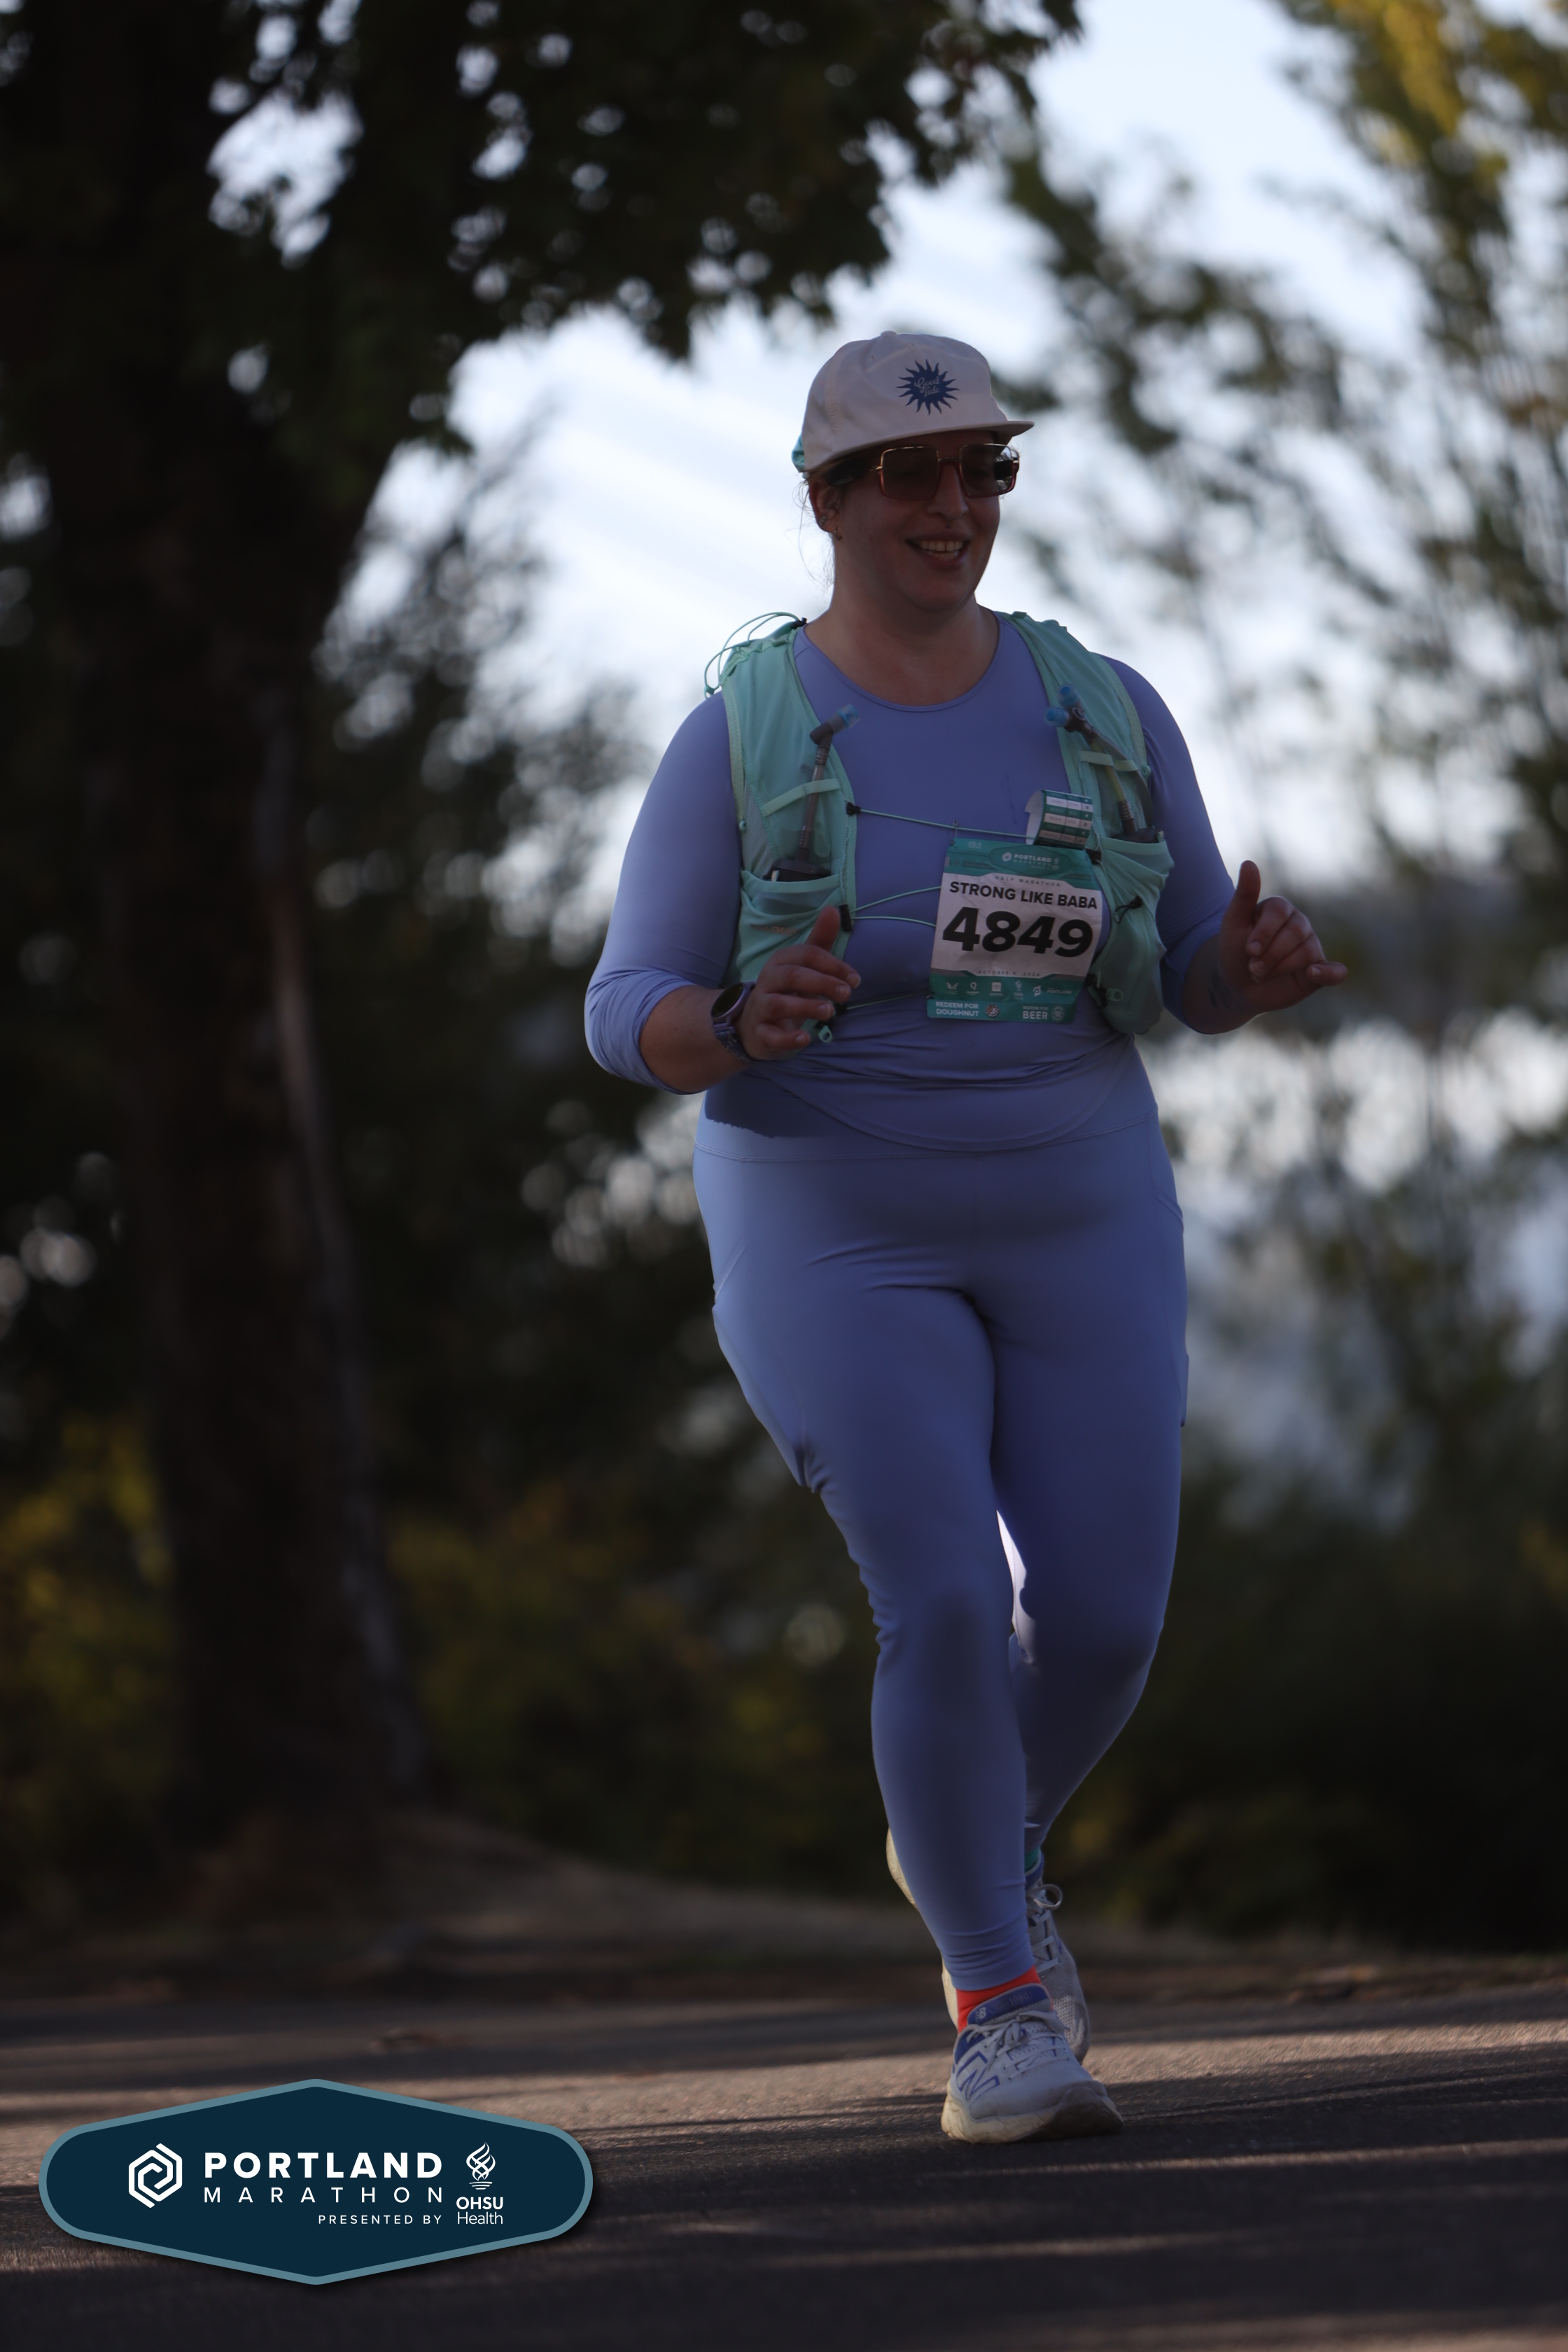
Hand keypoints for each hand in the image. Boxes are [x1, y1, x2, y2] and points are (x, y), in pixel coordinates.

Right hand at [737, 904, 860, 1057]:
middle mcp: (767, 981)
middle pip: (792, 975)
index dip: (832, 965)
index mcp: (781, 962)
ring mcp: (761, 1007)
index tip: (855, 979)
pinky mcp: (760, 1033)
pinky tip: (805, 1039)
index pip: (806, 955)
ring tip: (829, 1012)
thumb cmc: (787, 992)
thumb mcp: (804, 967)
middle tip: (846, 994)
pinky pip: (769, 1035)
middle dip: (821, 982)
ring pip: (778, 1004)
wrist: (755, 1025)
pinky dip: (787, 1038)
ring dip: (806, 1006)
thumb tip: (833, 909)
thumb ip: (820, 942)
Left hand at [1185, 861, 1346, 1032]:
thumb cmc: (1235, 950)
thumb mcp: (1233, 922)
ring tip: (1262, 975)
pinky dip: (1330, 973)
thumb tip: (1249, 862)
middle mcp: (1300, 924)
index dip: (1264, 932)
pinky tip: (1314, 973)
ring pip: (1306, 952)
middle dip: (1270, 954)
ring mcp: (1311, 946)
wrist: (1237, 985)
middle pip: (1296, 931)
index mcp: (1280, 909)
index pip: (1280, 912)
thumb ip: (1244, 894)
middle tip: (1253, 968)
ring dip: (1280, 968)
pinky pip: (1335, 971)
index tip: (1249, 950)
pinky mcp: (1318, 970)